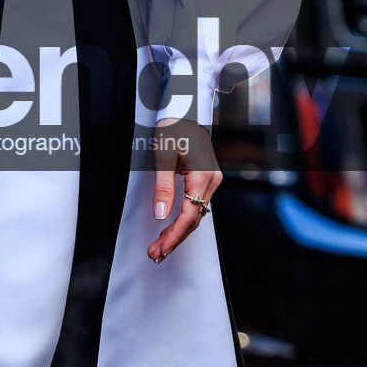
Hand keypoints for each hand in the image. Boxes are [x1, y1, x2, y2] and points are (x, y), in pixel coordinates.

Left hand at [147, 124, 221, 263]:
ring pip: (196, 215)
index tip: (160, 249)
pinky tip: (169, 230)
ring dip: (178, 232)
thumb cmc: (173, 128)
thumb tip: (161, 215)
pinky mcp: (206, 180)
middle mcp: (212, 182)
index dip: (174, 235)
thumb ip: (163, 188)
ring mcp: (211, 181)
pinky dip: (183, 220)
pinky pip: (196, 206)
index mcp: (202, 177)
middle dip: (174, 239)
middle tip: (155, 255)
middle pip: (194, 219)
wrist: (186, 111)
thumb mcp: (162, 157)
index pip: (189, 215)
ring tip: (159, 248)